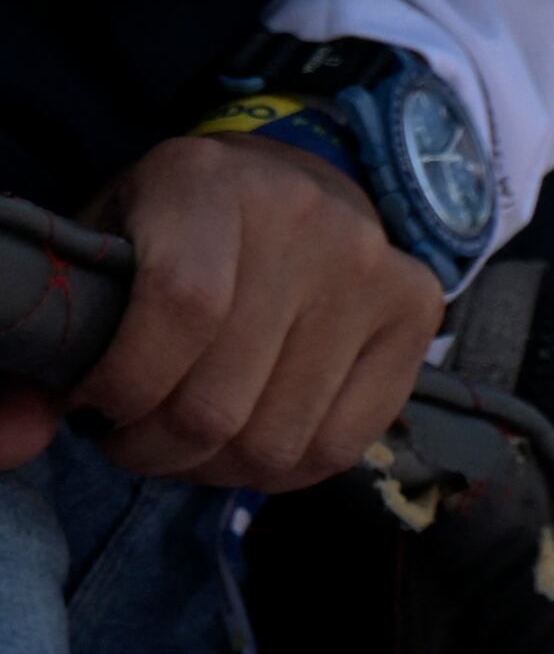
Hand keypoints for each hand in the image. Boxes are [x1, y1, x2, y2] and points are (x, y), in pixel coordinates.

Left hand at [0, 134, 442, 488]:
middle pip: (225, 397)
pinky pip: (339, 447)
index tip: (92, 409)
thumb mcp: (110, 240)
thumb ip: (67, 321)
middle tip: (130, 443)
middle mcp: (305, 222)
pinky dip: (280, 473)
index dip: (129, 384)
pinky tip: (246, 450)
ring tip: (188, 449)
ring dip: (215, 470)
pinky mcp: (415, 315)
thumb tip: (29, 426)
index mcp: (207, 184)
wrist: (295, 180)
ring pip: (278, 441)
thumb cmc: (181, 223)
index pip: (181, 308)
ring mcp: (372, 273)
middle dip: (159, 448)